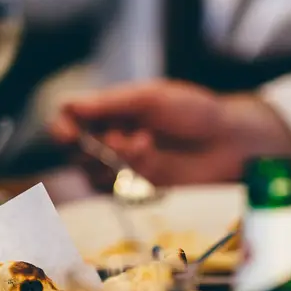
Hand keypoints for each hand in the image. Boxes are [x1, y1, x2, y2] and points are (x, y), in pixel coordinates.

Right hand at [50, 80, 290, 186]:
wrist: (228, 145)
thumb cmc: (193, 113)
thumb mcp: (150, 98)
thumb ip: (110, 104)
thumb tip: (68, 105)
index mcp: (110, 113)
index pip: (71, 121)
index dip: (62, 126)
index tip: (66, 131)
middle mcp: (109, 141)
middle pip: (74, 150)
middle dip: (87, 145)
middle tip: (111, 137)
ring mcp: (120, 168)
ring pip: (91, 172)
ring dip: (112, 157)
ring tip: (144, 141)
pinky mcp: (133, 192)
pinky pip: (112, 189)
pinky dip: (126, 172)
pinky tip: (149, 153)